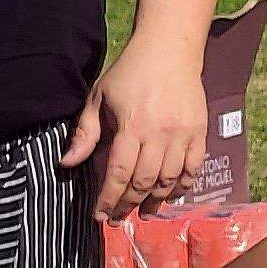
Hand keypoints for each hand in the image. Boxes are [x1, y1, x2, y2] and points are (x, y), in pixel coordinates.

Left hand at [63, 44, 207, 220]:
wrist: (170, 49)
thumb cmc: (129, 73)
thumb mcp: (99, 97)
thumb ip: (85, 132)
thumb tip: (67, 163)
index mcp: (132, 126)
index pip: (120, 173)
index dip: (109, 199)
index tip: (99, 215)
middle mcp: (160, 134)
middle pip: (144, 182)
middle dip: (128, 205)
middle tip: (117, 218)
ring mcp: (183, 134)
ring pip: (169, 180)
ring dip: (155, 201)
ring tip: (143, 214)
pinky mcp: (199, 132)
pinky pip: (192, 169)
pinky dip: (181, 186)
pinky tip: (170, 196)